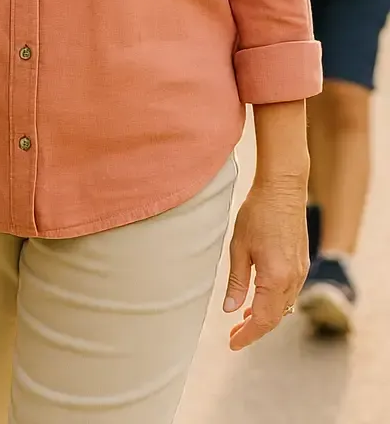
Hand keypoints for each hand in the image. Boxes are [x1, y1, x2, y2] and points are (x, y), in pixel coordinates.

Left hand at [223, 176, 307, 349]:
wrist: (283, 189)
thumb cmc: (257, 213)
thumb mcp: (239, 246)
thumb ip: (236, 281)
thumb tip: (230, 310)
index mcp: (275, 278)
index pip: (262, 319)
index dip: (247, 335)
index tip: (232, 343)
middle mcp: (292, 279)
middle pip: (274, 318)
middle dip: (254, 330)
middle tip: (233, 335)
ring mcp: (300, 272)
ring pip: (283, 307)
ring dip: (264, 317)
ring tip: (242, 320)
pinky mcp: (302, 264)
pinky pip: (289, 293)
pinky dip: (274, 303)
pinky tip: (259, 299)